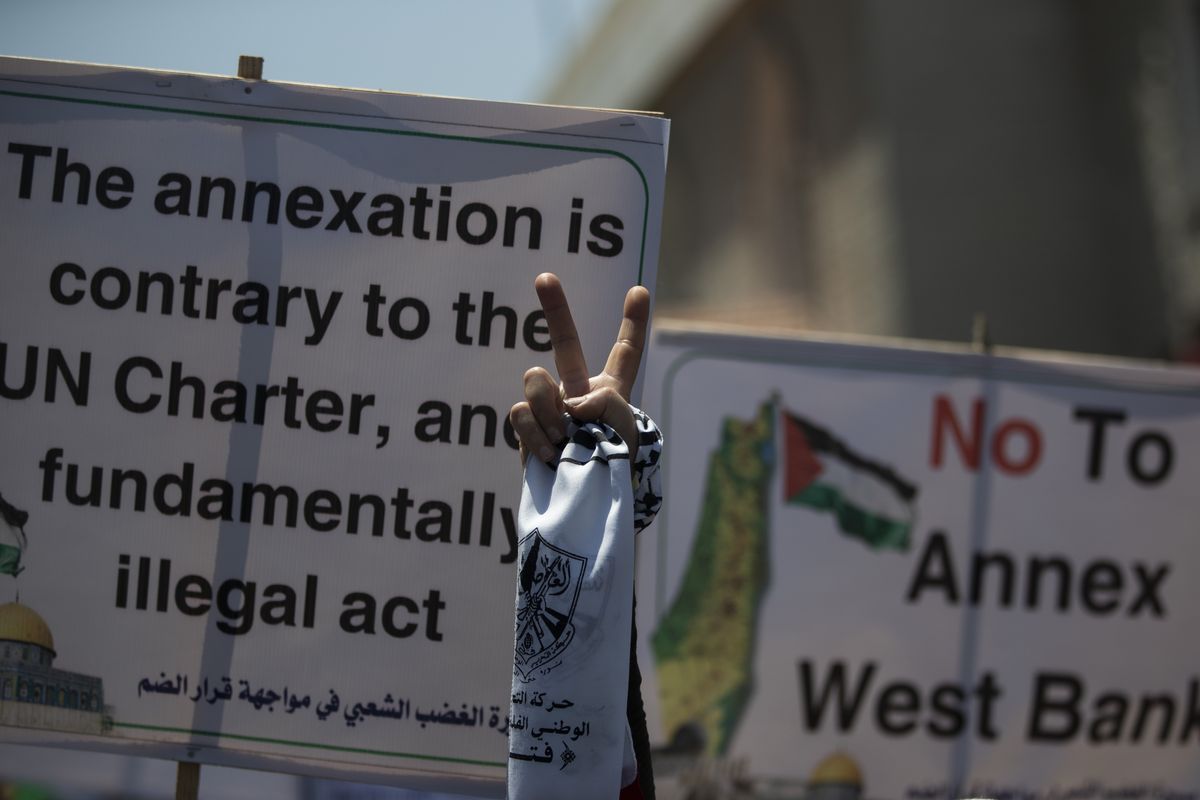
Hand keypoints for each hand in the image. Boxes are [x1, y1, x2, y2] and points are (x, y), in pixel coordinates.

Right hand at [509, 272, 649, 463]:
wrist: (587, 511)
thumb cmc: (614, 470)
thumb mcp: (622, 427)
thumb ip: (600, 398)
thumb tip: (563, 398)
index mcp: (611, 392)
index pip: (625, 353)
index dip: (633, 322)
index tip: (639, 289)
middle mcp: (578, 394)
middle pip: (565, 345)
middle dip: (554, 309)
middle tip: (544, 277)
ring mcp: (550, 410)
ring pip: (537, 381)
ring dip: (552, 411)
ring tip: (566, 440)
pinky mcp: (527, 430)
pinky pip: (523, 413)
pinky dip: (538, 433)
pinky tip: (551, 453)